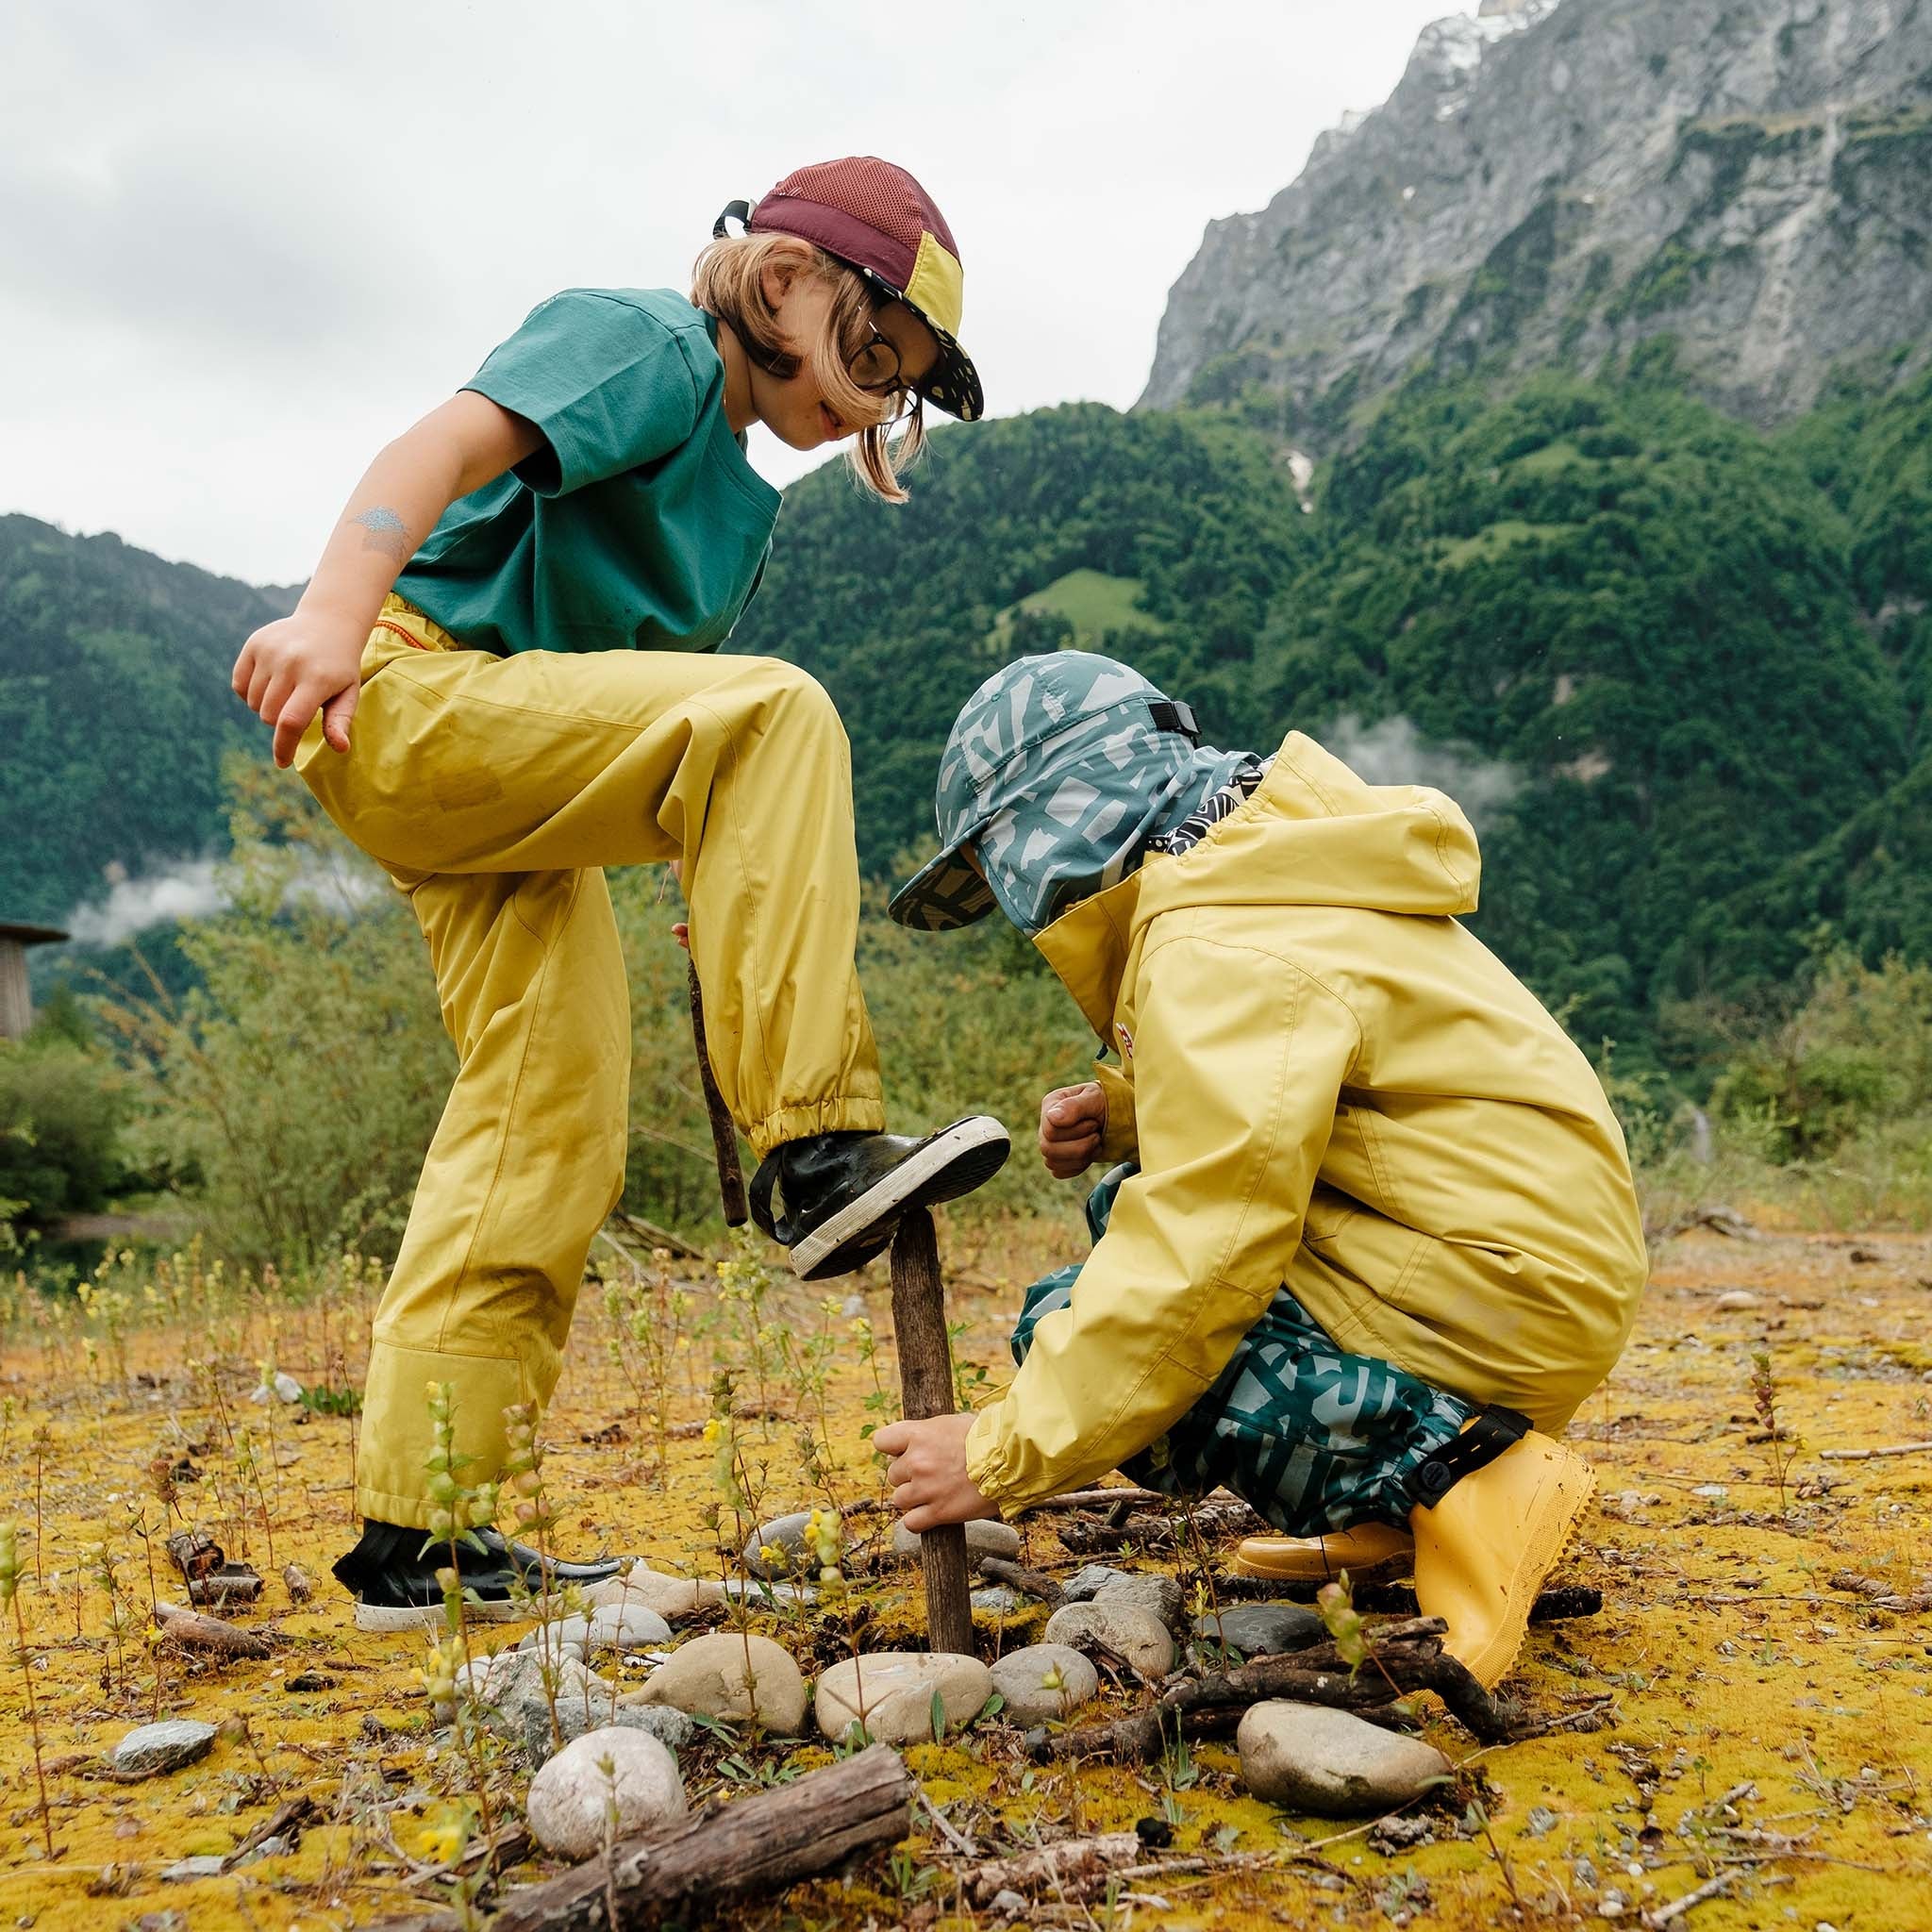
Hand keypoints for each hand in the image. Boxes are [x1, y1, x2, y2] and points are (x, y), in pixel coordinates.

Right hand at [231, 608, 365, 767]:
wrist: (327, 623)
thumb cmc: (339, 668)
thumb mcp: (348, 693)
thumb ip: (340, 721)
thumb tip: (340, 748)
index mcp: (316, 679)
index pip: (291, 721)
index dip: (283, 747)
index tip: (281, 763)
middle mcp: (290, 664)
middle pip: (269, 716)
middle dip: (281, 722)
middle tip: (298, 706)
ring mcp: (269, 651)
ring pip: (254, 703)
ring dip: (267, 707)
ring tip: (287, 691)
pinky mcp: (253, 644)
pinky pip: (239, 685)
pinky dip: (251, 693)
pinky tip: (270, 682)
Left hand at [873, 1413, 995, 1531]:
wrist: (1011, 1461)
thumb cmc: (987, 1437)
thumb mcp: (954, 1423)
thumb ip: (931, 1432)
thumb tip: (921, 1438)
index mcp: (918, 1434)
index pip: (881, 1441)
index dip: (893, 1449)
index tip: (905, 1452)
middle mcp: (916, 1461)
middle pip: (892, 1474)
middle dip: (908, 1476)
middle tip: (930, 1475)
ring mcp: (926, 1489)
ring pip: (899, 1500)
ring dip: (913, 1499)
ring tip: (933, 1494)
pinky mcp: (938, 1513)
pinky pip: (911, 1523)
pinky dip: (918, 1521)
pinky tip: (931, 1514)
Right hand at [1038, 1081, 1106, 1178]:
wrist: (1118, 1115)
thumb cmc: (1106, 1102)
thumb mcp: (1095, 1098)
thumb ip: (1074, 1106)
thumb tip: (1052, 1117)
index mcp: (1051, 1104)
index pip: (1050, 1130)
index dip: (1075, 1131)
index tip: (1094, 1122)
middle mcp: (1046, 1124)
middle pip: (1048, 1148)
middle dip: (1081, 1145)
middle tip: (1097, 1134)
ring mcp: (1049, 1142)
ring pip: (1052, 1162)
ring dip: (1081, 1156)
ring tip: (1096, 1142)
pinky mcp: (1057, 1158)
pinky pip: (1059, 1172)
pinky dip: (1078, 1166)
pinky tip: (1090, 1153)